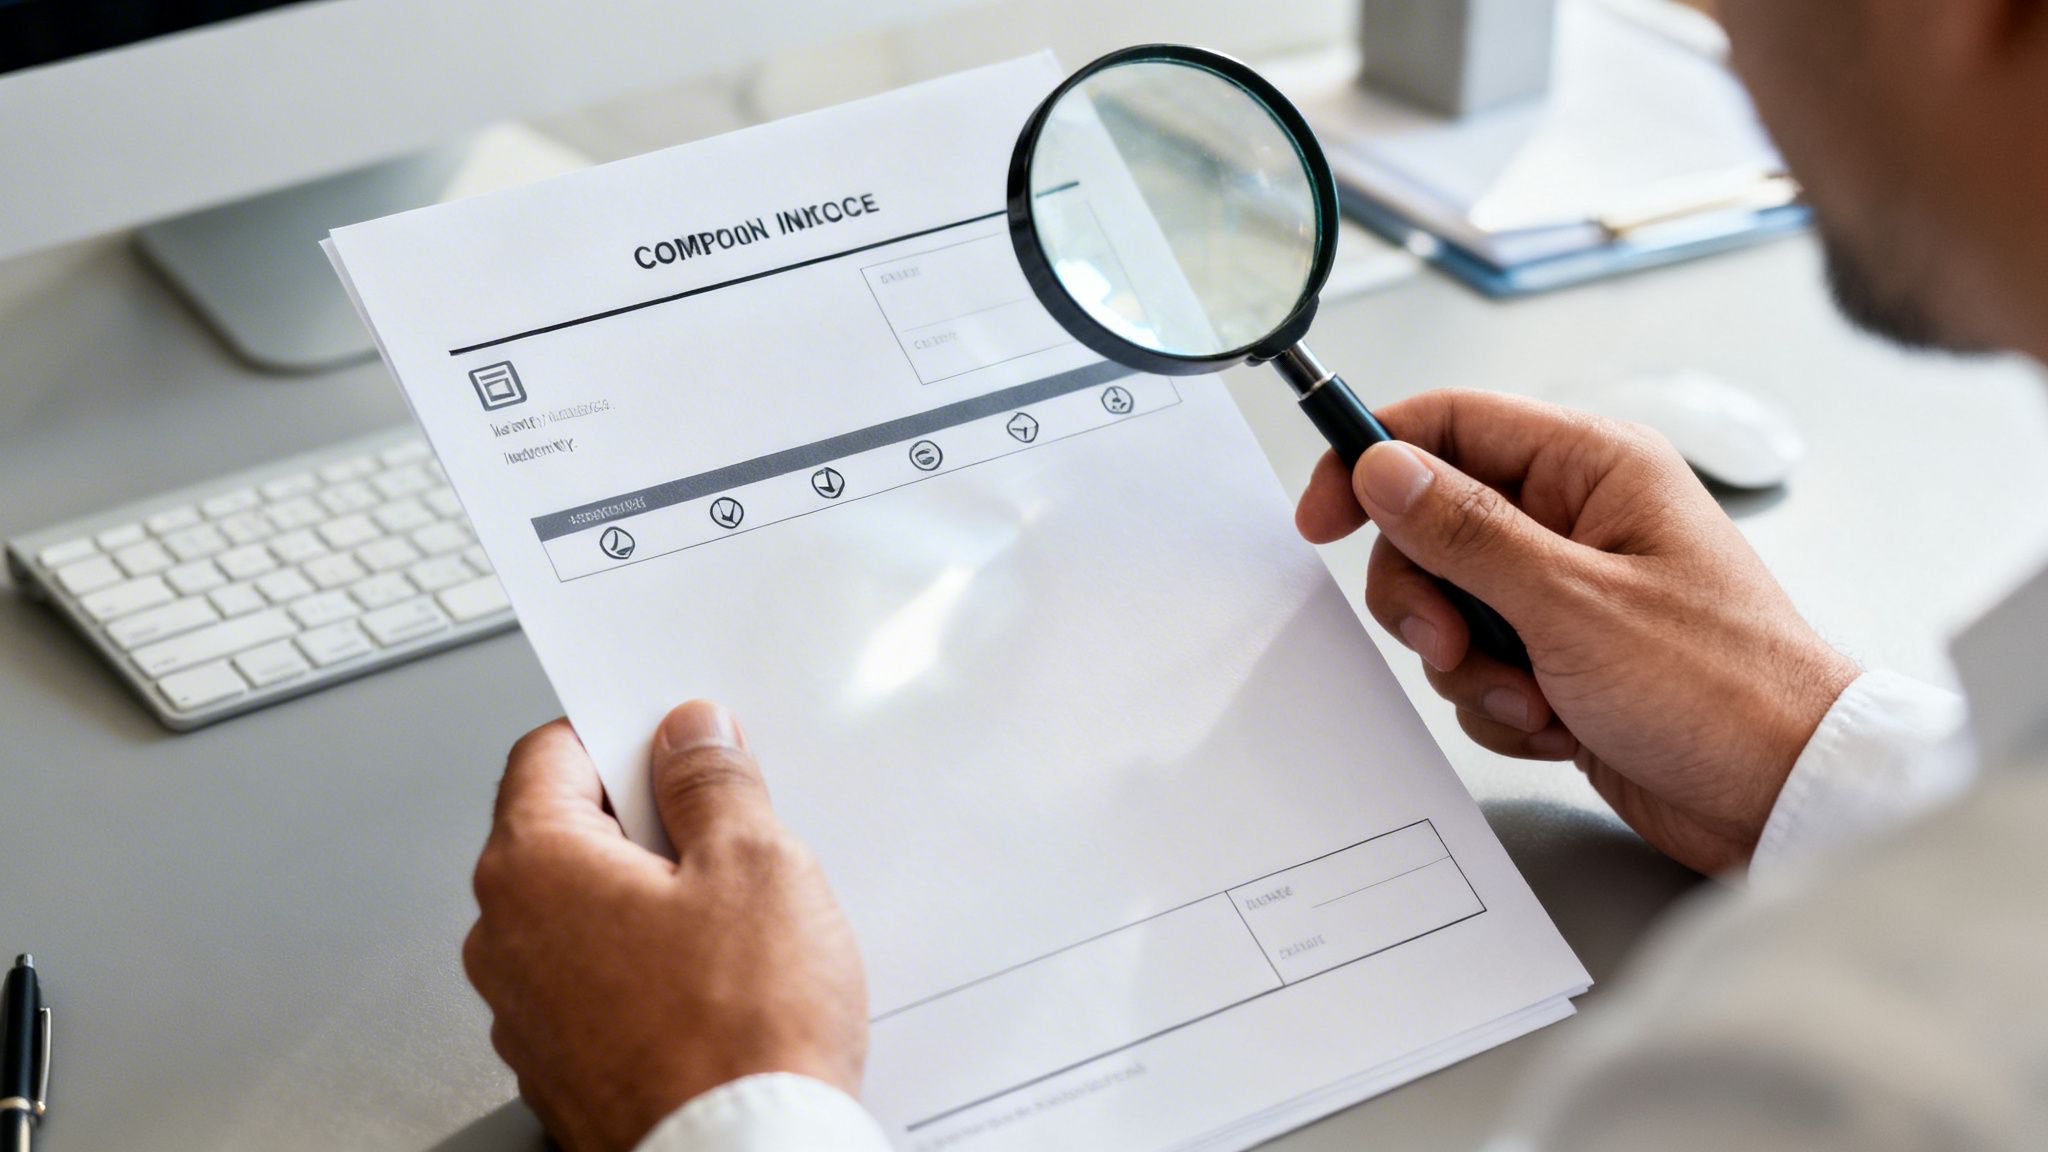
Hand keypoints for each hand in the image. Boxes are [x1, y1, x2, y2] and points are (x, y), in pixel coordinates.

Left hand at [463, 702, 866, 1151]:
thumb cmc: (740, 1036)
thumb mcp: (756, 864)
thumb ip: (713, 782)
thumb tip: (691, 737)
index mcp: (532, 869)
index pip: (550, 753)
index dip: (625, 733)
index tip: (683, 742)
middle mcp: (506, 940)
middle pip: (568, 834)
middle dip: (648, 823)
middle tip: (730, 834)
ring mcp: (528, 1014)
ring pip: (586, 914)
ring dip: (650, 900)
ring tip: (736, 925)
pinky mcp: (563, 1069)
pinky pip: (599, 984)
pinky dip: (648, 970)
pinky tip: (719, 987)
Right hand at [1297, 389, 1858, 874]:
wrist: (1783, 795)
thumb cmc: (1722, 688)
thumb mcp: (1570, 602)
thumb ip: (1464, 530)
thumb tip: (1383, 467)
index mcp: (1594, 468)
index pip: (1450, 425)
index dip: (1372, 461)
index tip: (1322, 517)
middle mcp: (1577, 519)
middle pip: (1432, 526)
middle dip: (1428, 596)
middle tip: (1452, 641)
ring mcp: (1568, 591)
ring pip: (1449, 604)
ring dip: (1470, 664)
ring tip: (1532, 696)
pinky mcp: (1563, 657)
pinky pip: (1480, 665)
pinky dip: (1500, 703)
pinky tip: (1556, 724)